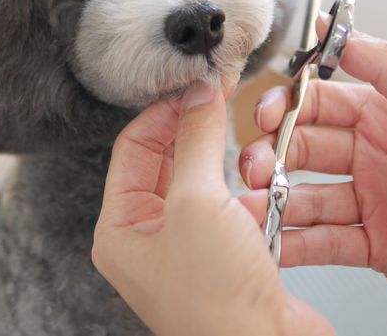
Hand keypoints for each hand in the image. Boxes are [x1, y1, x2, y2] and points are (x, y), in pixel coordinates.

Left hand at [93, 83, 334, 335]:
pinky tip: (265, 183)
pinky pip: (232, 208)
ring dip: (226, 162)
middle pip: (166, 162)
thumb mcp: (199, 203)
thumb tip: (199, 94)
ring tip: (245, 141)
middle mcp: (149, 239)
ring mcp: (188, 250)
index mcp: (122, 228)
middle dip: (194, 131)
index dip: (163, 112)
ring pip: (203, 183)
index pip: (132, 148)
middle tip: (221, 97)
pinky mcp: (226, 258)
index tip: (195, 85)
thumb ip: (197, 142)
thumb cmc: (216, 300)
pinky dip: (249, 191)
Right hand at [240, 23, 386, 324]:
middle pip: (303, 149)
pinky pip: (325, 242)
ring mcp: (375, 201)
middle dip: (271, 155)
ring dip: (275, 200)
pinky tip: (276, 243)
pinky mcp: (378, 246)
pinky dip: (295, 244)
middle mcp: (376, 156)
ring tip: (256, 209)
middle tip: (253, 167)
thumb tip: (339, 29)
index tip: (265, 115)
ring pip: (307, 196)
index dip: (288, 106)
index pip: (321, 102)